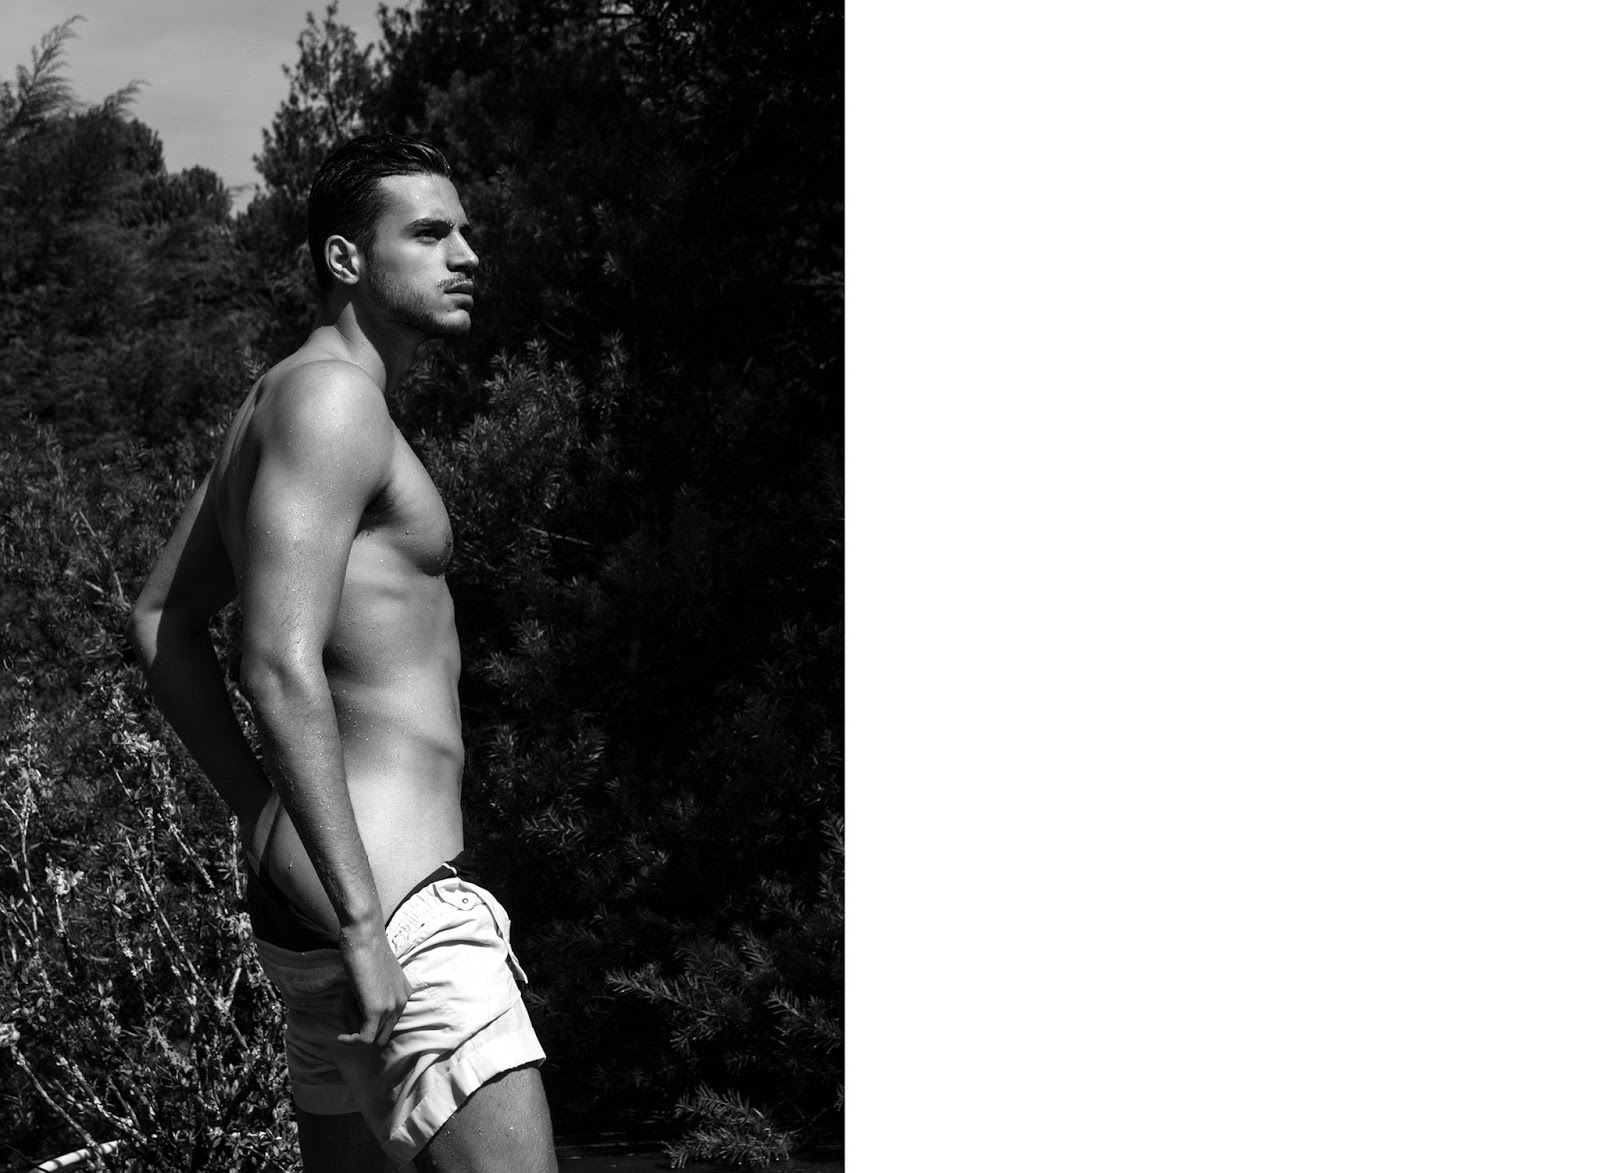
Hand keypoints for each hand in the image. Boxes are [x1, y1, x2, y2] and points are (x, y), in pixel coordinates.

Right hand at [336, 923, 411, 1046]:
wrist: (364, 935)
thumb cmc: (364, 950)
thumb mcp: (372, 978)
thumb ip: (369, 997)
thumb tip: (355, 1020)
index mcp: (403, 994)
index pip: (388, 1023)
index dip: (369, 1023)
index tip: (353, 1017)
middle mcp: (402, 1001)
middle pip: (382, 1033)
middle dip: (364, 1030)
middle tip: (348, 1015)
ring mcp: (391, 1006)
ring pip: (372, 1036)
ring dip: (355, 1031)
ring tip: (345, 1009)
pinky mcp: (377, 1010)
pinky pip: (365, 1038)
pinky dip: (352, 1041)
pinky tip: (341, 1037)